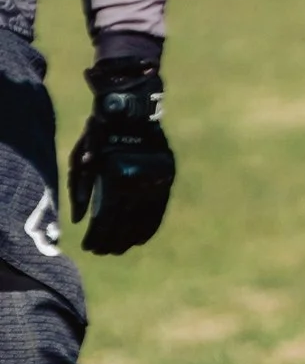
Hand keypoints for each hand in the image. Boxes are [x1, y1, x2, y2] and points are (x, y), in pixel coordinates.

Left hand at [68, 60, 174, 254]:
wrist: (132, 111)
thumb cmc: (99, 135)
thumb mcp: (81, 161)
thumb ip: (79, 191)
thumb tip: (79, 221)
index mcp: (115, 179)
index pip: (107, 219)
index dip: (98, 237)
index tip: (89, 247)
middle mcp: (138, 182)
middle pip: (126, 223)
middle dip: (113, 241)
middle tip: (103, 252)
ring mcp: (155, 179)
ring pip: (145, 218)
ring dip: (131, 237)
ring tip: (120, 249)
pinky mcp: (166, 175)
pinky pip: (160, 207)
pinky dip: (151, 225)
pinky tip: (141, 237)